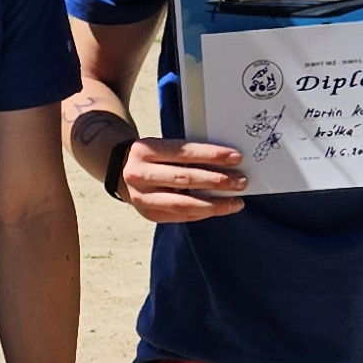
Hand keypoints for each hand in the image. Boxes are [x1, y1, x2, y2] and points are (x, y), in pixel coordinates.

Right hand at [116, 134, 248, 223]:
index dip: (211, 155)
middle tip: (241, 181)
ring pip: (183, 203)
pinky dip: (203, 212)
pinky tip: (220, 209)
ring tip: (236, 201)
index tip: (235, 158)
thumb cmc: (153, 157)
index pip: (184, 153)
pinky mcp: (148, 214)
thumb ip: (186, 154)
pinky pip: (181, 215)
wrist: (121, 172)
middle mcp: (139, 174)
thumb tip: (226, 162)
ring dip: (214, 203)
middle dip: (216, 181)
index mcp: (145, 150)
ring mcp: (142, 197)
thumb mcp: (163, 147)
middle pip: (184, 179)